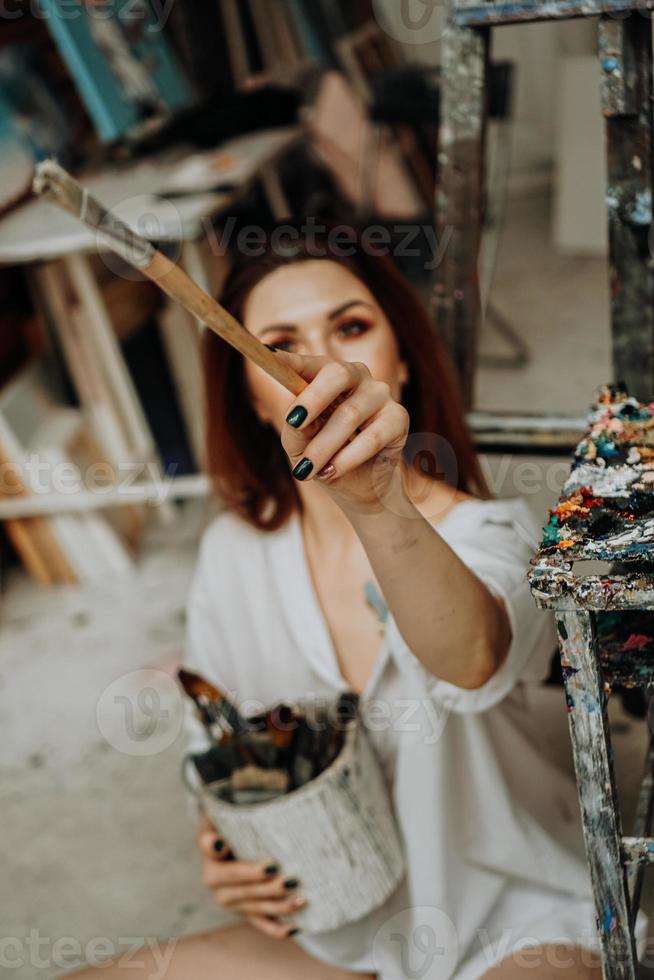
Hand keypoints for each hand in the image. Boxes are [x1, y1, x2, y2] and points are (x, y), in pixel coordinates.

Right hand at [196, 815, 304, 939]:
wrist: (226, 837)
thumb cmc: (226, 823)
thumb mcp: (216, 819)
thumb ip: (214, 831)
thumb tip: (218, 845)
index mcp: (211, 866)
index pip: (230, 872)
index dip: (250, 873)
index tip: (272, 866)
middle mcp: (218, 889)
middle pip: (246, 892)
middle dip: (270, 889)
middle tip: (293, 881)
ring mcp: (233, 903)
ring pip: (257, 909)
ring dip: (280, 907)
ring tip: (301, 900)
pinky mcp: (246, 911)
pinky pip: (262, 924)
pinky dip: (279, 930)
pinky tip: (297, 928)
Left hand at [277, 351, 409, 513]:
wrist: (358, 487)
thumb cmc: (325, 456)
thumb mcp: (300, 447)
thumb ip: (295, 431)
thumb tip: (296, 419)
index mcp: (327, 377)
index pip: (309, 363)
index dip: (290, 360)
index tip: (269, 356)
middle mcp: (356, 377)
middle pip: (337, 373)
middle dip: (312, 398)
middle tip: (293, 422)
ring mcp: (379, 394)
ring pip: (350, 414)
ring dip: (324, 446)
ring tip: (308, 470)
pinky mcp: (398, 417)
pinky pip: (372, 437)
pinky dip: (348, 458)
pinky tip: (332, 472)